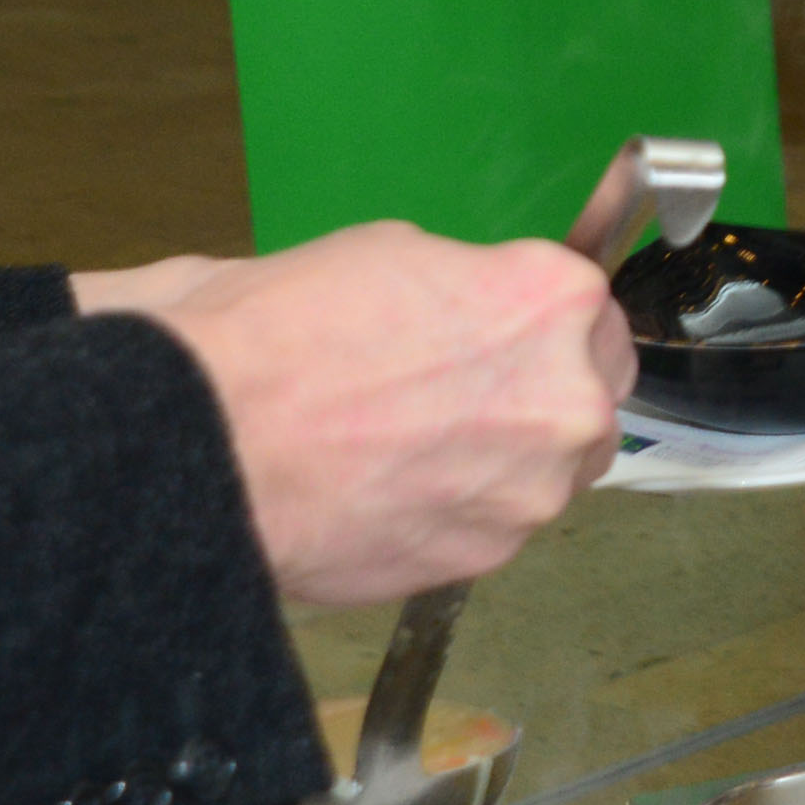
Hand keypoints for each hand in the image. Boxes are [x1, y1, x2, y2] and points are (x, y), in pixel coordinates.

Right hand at [79, 223, 631, 607]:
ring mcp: (536, 483)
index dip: (548, 327)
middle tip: (475, 395)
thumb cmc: (282, 336)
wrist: (209, 442)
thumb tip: (488, 309)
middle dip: (548, 391)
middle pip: (594, 393)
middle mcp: (569, 395)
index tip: (517, 337)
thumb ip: (473, 286)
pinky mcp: (492, 550)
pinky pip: (500, 523)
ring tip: (423, 448)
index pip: (593, 312)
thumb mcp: (390, 254)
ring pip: (556, 469)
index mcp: (552, 301)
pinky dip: (465, 511)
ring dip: (513, 458)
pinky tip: (399, 492)